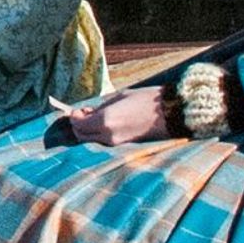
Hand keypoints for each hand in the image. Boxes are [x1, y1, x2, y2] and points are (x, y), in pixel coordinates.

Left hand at [50, 83, 173, 146]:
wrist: (169, 112)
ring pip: (91, 139)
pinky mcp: (123, 145)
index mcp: (105, 120)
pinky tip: (105, 123)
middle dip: (78, 125)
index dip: (74, 116)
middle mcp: (107, 134)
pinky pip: (102, 140)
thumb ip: (100, 107)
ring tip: (95, 116)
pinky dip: (98, 133)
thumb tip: (88, 112)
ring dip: (88, 130)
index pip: (78, 124)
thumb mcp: (119, 98)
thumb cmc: (145, 99)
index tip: (77, 109)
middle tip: (84, 113)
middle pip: (81, 135)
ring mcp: (115, 142)